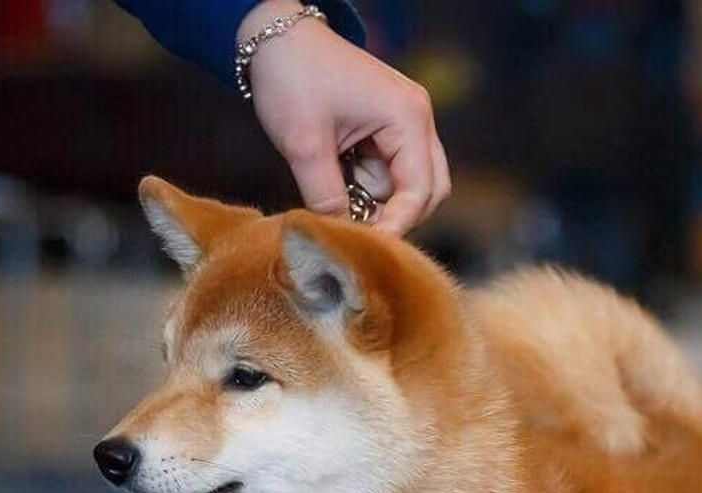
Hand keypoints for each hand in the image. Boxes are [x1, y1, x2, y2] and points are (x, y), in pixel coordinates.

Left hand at [237, 1, 449, 234]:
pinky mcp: (387, 129)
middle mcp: (417, 119)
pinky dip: (365, 186)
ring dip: (375, 200)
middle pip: (428, 192)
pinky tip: (336, 174)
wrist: (274, 37)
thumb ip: (327, 199)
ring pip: (406, 187)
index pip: (419, 192)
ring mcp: (405, 123)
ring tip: (334, 188)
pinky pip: (388, 173)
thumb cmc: (292, 76)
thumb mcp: (304, 146)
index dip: (396, 226)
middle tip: (355, 228)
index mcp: (407, 117)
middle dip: (395, 216)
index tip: (366, 247)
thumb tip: (343, 238)